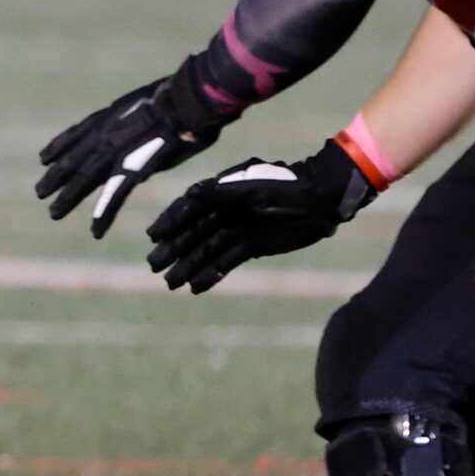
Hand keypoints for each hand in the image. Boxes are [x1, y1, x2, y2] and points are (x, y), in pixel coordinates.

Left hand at [35, 75, 225, 236]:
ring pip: (84, 180)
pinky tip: (96, 230)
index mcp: (108, 118)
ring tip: (54, 214)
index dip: (59, 147)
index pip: (75, 134)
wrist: (188, 100)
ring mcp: (115, 153)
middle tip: (39, 192)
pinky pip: (113, 196)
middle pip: (72, 160)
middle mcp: (104, 136)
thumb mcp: (144, 104)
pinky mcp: (133, 169)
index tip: (43, 159)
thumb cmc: (179, 98)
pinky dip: (104, 214)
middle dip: (55, 177)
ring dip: (68, 198)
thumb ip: (132, 123)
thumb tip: (135, 135)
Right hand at [145, 140, 376, 291]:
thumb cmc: (287, 186)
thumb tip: (191, 194)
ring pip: (205, 251)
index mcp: (220, 194)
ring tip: (169, 284)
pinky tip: (195, 288)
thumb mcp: (254, 186)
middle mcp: (223, 213)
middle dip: (173, 249)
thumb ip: (223, 192)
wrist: (321, 200)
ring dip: (187, 266)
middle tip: (153, 265)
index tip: (154, 236)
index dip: (170, 222)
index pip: (188, 209)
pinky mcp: (250, 247)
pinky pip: (225, 262)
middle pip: (192, 233)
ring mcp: (236, 231)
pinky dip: (210, 275)